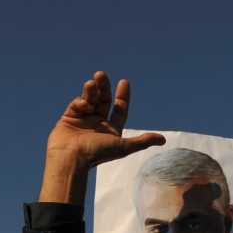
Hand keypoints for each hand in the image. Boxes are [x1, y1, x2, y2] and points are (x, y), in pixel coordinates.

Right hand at [39, 72, 164, 203]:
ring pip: (90, 99)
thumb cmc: (97, 154)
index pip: (119, 109)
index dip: (123, 96)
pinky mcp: (69, 118)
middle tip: (101, 74)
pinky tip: (83, 105)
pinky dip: (81, 101)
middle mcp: (98, 124)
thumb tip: (164, 140)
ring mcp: (84, 120)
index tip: (124, 82)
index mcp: (111, 130)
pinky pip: (77, 104)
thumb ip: (142, 141)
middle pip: (103, 100)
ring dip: (91, 89)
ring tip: (92, 83)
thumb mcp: (123, 147)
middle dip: (104, 87)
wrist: (70, 158)